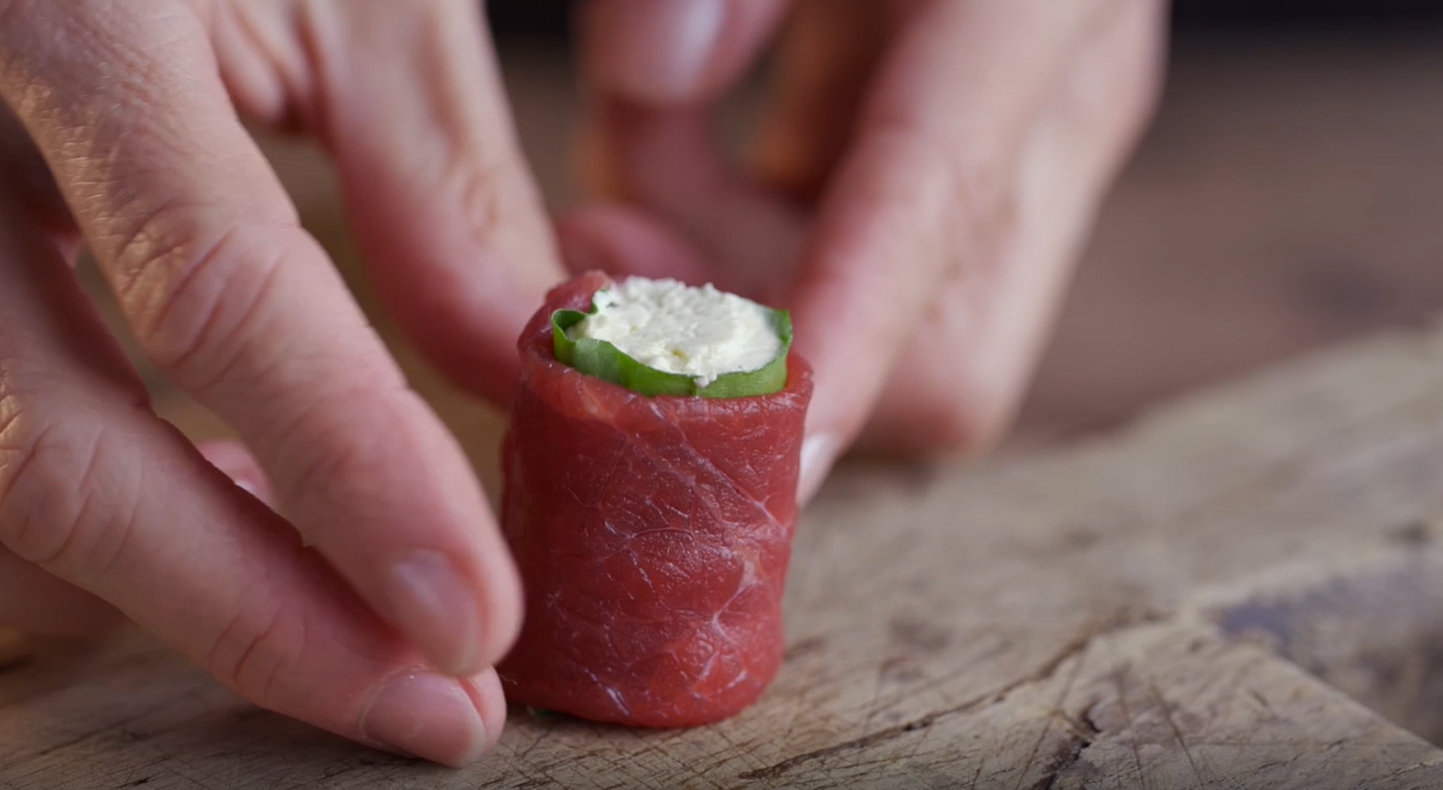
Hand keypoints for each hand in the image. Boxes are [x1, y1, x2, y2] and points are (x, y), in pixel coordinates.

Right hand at [0, 0, 562, 764]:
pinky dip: (92, 535)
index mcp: (70, 21)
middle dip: (263, 618)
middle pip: (55, 449)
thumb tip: (516, 371)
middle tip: (434, 705)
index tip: (478, 618)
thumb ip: (435, 177)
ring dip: (175, 591)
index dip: (352, 476)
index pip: (214, 294)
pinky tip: (217, 517)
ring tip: (346, 619)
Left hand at [565, 0, 1165, 499]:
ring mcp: (1018, 146)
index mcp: (1028, 7)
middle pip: (935, 347)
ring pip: (885, 333)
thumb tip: (651, 76)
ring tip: (612, 173)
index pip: (936, 214)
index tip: (738, 448)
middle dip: (752, 338)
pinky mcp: (964, 161)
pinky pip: (849, 274)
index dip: (841, 348)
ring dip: (724, 293)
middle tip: (591, 251)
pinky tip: (656, 164)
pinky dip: (735, 254)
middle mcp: (1055, 101)